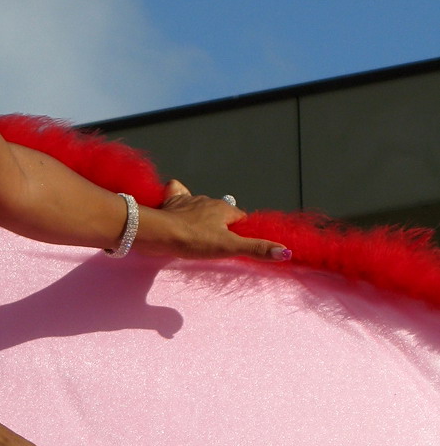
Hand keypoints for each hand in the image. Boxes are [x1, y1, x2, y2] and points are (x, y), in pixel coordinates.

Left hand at [135, 180, 290, 262]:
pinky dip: (178, 196)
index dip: (239, 231)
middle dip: (220, 224)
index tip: (233, 244)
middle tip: (214, 241)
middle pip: (220, 212)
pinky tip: (176, 202)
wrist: (160, 233)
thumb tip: (285, 252)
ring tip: (197, 231)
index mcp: (224, 209)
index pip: (240, 218)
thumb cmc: (195, 240)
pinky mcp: (171, 203)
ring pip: (201, 204)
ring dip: (201, 214)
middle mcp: (208, 200)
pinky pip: (177, 193)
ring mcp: (188, 200)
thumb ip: (256, 249)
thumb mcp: (229, 247)